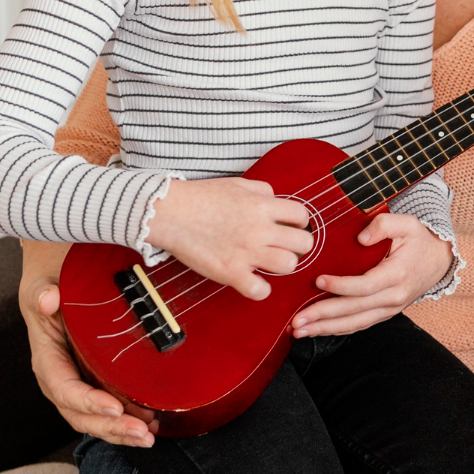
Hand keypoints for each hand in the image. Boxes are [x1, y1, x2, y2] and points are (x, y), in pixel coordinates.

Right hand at [19, 241, 155, 447]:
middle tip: (142, 434)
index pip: (63, 388)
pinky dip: (127, 418)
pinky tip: (150, 425)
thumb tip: (47, 301)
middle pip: (79, 412)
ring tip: (149, 436)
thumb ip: (43, 291)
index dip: (87, 402)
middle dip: (110, 428)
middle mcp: (60, 373)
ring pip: (94, 416)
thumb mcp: (44, 278)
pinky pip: (109, 404)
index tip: (114, 408)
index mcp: (46, 354)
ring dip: (120, 430)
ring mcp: (78, 377)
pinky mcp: (97, 376)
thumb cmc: (53, 276)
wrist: (61, 268)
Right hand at [146, 176, 313, 300]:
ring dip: (282, 265)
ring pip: (288, 265)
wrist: (169, 212)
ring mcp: (246, 252)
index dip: (300, 222)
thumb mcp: (237, 183)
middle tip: (283, 246)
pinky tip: (252, 281)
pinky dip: (260, 290)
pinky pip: (259, 290)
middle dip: (297, 245)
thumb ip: (262, 190)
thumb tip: (275, 200)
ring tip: (269, 262)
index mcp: (262, 206)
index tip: (291, 226)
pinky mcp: (230, 272)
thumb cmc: (200, 197)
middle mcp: (259, 229)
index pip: (302, 215)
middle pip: (303, 243)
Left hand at [290, 213, 452, 337]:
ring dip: (326, 329)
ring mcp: (390, 309)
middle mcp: (394, 297)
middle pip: (354, 310)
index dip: (341, 286)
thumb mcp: (407, 224)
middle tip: (297, 321)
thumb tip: (361, 237)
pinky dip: (337, 330)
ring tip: (300, 331)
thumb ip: (384, 225)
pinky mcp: (385, 313)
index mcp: (397, 275)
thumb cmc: (419, 240)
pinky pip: (359, 325)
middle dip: (323, 316)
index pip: (365, 286)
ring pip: (355, 324)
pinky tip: (318, 330)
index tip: (318, 281)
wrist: (438, 260)